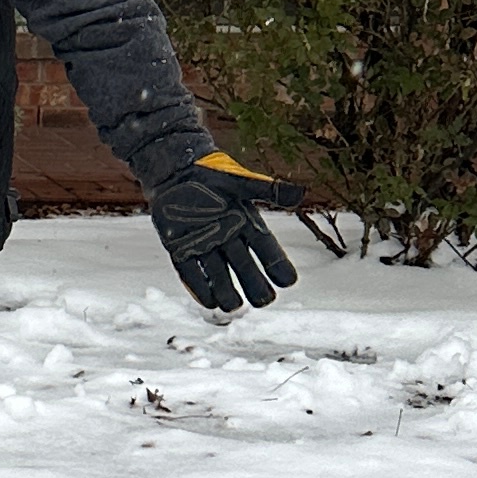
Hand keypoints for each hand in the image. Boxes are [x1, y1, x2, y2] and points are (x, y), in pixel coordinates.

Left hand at [149, 152, 301, 312]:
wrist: (175, 171)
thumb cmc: (212, 173)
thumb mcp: (240, 181)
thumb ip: (267, 189)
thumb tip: (301, 194)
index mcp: (246, 223)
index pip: (266, 248)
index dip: (276, 264)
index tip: (288, 281)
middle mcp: (228, 239)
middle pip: (244, 266)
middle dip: (254, 283)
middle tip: (265, 300)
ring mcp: (204, 245)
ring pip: (218, 273)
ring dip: (226, 290)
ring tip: (233, 306)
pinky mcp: (181, 248)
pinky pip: (191, 271)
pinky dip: (198, 286)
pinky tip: (209, 302)